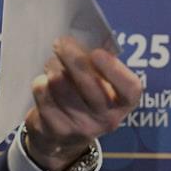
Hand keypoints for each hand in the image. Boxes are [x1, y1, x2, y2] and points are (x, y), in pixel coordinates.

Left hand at [23, 36, 142, 170]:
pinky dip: (40, 83)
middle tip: (61, 42)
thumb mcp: (101, 83)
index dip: (114, 70)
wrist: (62, 137)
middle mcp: (108, 119)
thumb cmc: (85, 97)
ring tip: (53, 65)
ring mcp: (81, 127)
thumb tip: (91, 33)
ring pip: (60, 84)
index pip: (129, 89)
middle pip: (88, 83)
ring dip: (53, 68)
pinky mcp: (56, 129)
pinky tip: (44, 84)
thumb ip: (101, 62)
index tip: (97, 53)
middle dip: (71, 56)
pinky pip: (43, 94)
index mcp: (124, 103)